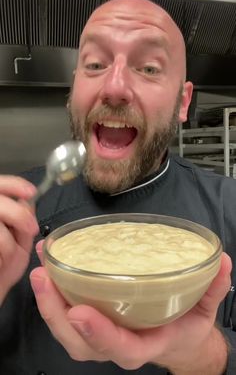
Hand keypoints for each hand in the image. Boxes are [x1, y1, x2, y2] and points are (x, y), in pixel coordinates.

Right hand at [0, 176, 38, 303]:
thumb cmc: (2, 268)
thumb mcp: (18, 241)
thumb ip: (22, 219)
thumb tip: (27, 202)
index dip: (14, 184)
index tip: (30, 192)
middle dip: (17, 213)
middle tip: (30, 229)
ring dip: (7, 239)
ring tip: (10, 253)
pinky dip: (1, 250)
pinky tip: (0, 261)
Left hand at [30, 247, 230, 372]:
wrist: (174, 339)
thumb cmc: (185, 324)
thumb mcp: (204, 309)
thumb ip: (212, 288)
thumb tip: (222, 262)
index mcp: (146, 343)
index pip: (121, 348)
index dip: (100, 334)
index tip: (80, 312)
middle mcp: (118, 343)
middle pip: (80, 342)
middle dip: (57, 313)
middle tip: (45, 277)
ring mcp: (101, 334)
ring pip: (66, 331)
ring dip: (48, 302)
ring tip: (41, 267)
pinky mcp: (92, 320)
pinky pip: (66, 313)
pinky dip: (53, 292)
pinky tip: (48, 264)